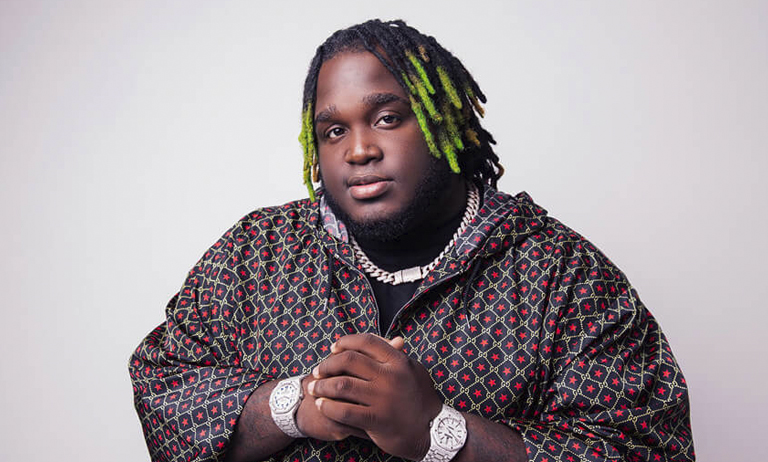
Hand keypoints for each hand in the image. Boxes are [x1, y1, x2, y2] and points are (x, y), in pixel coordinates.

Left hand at [308, 334, 442, 459]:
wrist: (433, 431)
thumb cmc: (421, 398)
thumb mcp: (413, 371)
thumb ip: (398, 355)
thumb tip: (392, 339)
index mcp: (399, 361)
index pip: (366, 341)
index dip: (345, 342)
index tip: (333, 348)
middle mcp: (390, 376)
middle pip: (348, 361)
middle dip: (327, 365)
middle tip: (317, 371)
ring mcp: (383, 398)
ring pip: (341, 385)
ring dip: (322, 386)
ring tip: (314, 389)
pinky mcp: (377, 420)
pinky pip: (344, 411)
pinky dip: (328, 407)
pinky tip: (322, 406)